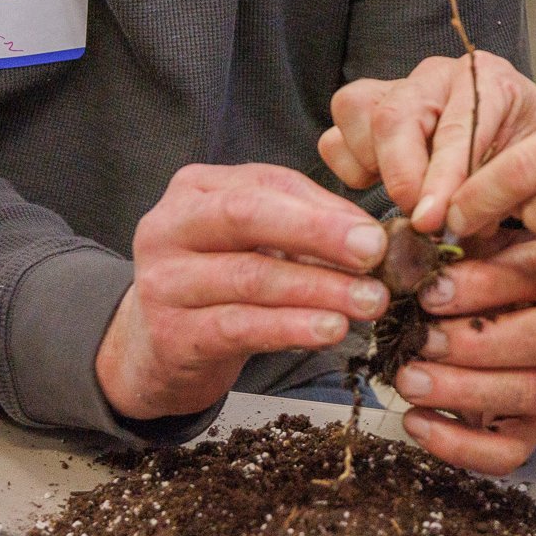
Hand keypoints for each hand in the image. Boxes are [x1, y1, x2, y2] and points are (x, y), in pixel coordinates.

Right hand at [96, 163, 388, 420]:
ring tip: (367, 301)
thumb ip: (307, 227)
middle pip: (247, 218)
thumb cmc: (220, 282)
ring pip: (250, 277)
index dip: (326, 209)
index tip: (377, 233)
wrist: (158, 349)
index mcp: (196, 189)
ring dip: (318, 289)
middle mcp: (169, 226)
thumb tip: (372, 234)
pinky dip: (291, 328)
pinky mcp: (171, 334)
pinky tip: (330, 330)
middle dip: (319, 234)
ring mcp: (163, 281)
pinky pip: (239, 326)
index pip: (269, 186)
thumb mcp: (256, 242)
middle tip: (374, 254)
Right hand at [321, 50, 535, 232]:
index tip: (433, 221)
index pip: (456, 129)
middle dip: (401, 176)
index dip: (442, 180)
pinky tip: (386, 183)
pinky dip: (352, 168)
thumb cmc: (528, 156)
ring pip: (355, 112)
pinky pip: (335, 136)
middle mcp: (436, 75)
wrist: (521, 142)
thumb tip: (449, 224)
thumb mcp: (529, 174)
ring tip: (409, 194)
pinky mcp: (366, 111)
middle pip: (393, 115)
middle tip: (419, 220)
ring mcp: (397, 88)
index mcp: (487, 79)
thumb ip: (494, 194)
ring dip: (374, 166)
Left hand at [395, 230, 535, 474]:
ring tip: (408, 378)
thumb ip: (458, 232)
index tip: (430, 289)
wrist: (488, 328)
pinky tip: (416, 420)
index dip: (485, 284)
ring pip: (530, 394)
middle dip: (476, 341)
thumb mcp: (474, 243)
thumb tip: (425, 224)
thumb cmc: (477, 279)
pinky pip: (508, 454)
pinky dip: (457, 445)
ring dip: (461, 389)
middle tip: (420, 339)